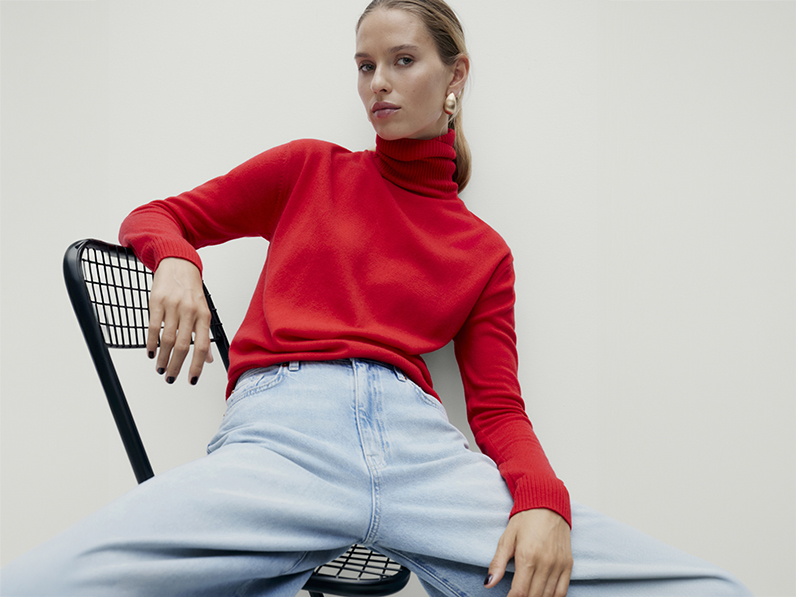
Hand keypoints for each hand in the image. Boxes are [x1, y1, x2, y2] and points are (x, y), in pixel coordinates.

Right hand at [147, 257, 212, 383]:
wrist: (179, 263)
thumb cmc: (191, 289)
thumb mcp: (203, 311)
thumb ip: (204, 335)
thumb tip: (208, 359)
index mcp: (204, 316)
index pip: (203, 346)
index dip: (197, 365)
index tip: (191, 379)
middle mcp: (190, 312)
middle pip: (184, 346)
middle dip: (176, 366)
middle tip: (170, 378)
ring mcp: (174, 306)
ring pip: (168, 339)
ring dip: (163, 357)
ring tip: (160, 368)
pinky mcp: (158, 301)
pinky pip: (154, 327)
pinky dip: (151, 343)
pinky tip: (151, 352)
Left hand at [485, 508, 571, 596]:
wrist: (548, 504)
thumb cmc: (525, 520)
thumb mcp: (506, 538)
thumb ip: (497, 563)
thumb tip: (488, 583)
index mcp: (527, 556)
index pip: (519, 592)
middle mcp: (545, 563)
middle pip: (533, 596)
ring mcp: (558, 565)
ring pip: (548, 596)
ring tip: (527, 596)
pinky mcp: (568, 564)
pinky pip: (562, 591)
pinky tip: (543, 596)